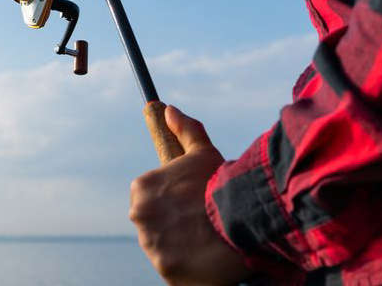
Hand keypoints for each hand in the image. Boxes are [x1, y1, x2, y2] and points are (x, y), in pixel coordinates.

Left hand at [129, 106, 251, 285]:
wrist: (242, 221)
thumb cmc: (221, 185)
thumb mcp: (203, 154)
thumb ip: (185, 131)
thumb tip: (169, 111)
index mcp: (142, 188)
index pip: (151, 196)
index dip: (173, 201)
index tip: (192, 204)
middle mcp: (140, 216)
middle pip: (155, 223)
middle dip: (174, 223)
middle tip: (201, 223)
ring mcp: (151, 246)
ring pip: (163, 246)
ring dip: (180, 244)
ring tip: (207, 240)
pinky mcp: (166, 270)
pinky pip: (173, 269)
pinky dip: (187, 266)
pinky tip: (206, 257)